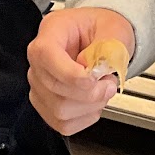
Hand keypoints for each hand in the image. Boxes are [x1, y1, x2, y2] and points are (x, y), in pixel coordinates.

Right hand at [27, 6, 136, 134]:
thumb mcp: (114, 29)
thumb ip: (106, 49)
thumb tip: (91, 71)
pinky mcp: (46, 105)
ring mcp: (39, 84)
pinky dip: (86, 117)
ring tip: (102, 89)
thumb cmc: (104, 30)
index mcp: (52, 31)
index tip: (93, 79)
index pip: (46, 54)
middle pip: (54, 87)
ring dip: (91, 105)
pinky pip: (63, 124)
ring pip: (59, 110)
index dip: (69, 73)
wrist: (103, 39)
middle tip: (109, 82)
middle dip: (91, 92)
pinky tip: (93, 102)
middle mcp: (39, 59)